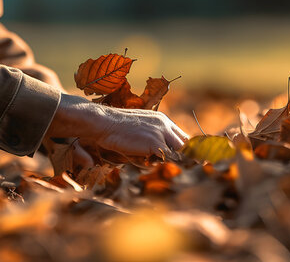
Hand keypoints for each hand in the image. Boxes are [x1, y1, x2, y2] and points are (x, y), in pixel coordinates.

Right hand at [46, 95, 188, 158]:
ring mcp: (161, 132)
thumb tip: (157, 153)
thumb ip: (151, 138)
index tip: (180, 162)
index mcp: (162, 120)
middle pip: (186, 144)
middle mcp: (165, 124)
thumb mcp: (138, 130)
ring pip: (179, 152)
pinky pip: (168, 158)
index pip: (182, 137)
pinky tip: (153, 166)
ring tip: (162, 167)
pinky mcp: (155, 142)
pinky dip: (164, 164)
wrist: (103, 122)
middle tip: (179, 170)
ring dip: (173, 162)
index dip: (182, 151)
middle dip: (184, 157)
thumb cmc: (115, 129)